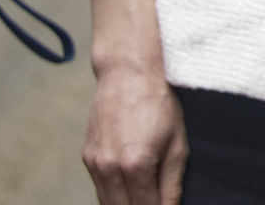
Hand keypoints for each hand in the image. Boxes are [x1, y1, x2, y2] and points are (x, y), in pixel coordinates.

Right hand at [83, 63, 186, 204]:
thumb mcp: (177, 144)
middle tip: (156, 201)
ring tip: (145, 196)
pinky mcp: (86, 156)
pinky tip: (130, 186)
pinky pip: (99, 186)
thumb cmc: (159, 104)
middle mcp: (108, 168)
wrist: (129, 72)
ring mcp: (94, 163)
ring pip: (107, 203)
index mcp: (134, 166)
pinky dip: (114, 192)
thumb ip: (172, 184)